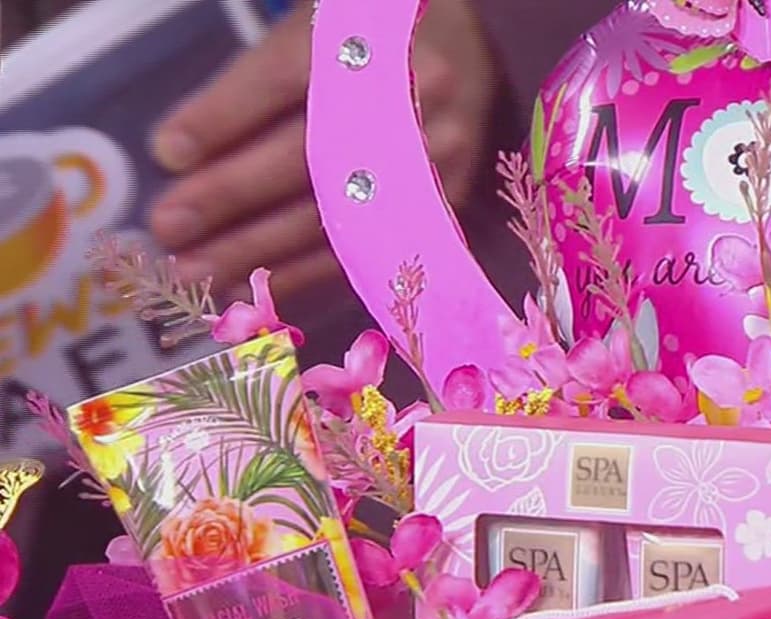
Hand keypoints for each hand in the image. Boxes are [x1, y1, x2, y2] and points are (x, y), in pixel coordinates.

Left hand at [148, 0, 496, 301]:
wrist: (463, 53)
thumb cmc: (361, 51)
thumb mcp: (309, 39)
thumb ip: (253, 88)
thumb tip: (179, 158)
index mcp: (372, 38)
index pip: (287, 77)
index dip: (225, 117)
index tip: (166, 153)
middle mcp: (415, 95)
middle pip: (312, 155)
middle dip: (231, 196)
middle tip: (168, 227)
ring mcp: (436, 156)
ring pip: (338, 215)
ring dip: (258, 250)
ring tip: (196, 271)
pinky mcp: (443, 205)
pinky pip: (368, 251)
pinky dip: (305, 274)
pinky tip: (255, 287)